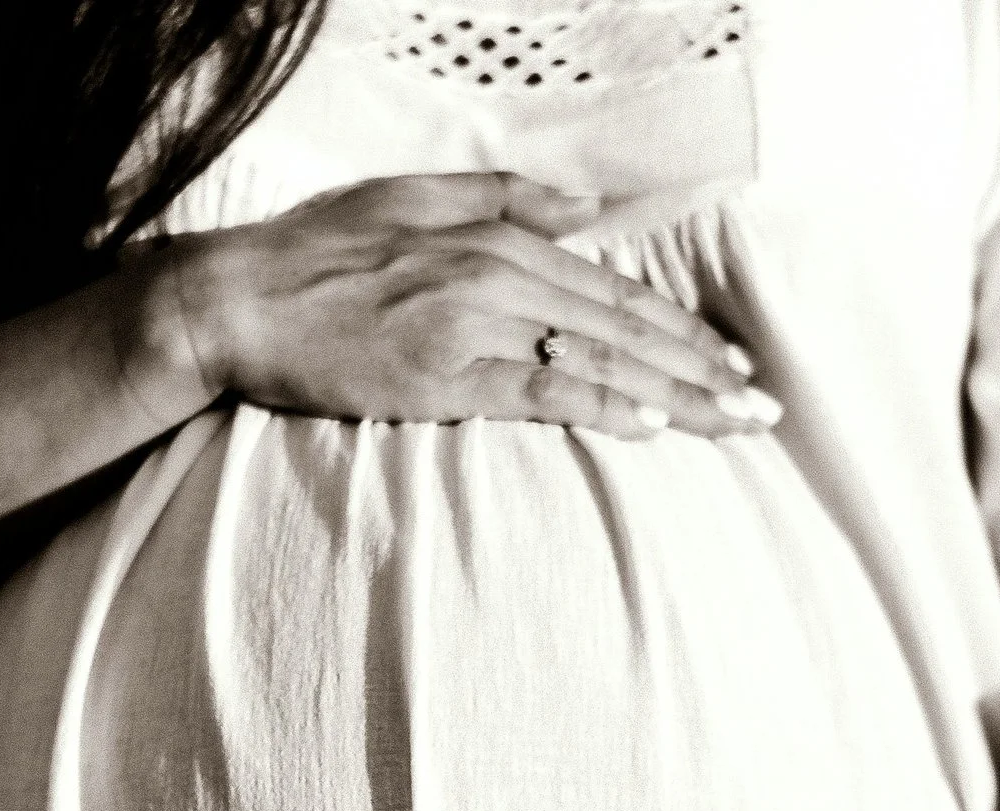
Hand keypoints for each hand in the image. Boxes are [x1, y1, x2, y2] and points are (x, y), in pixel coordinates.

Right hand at [149, 172, 778, 441]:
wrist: (238, 301)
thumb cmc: (318, 254)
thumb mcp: (413, 198)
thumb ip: (505, 200)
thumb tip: (586, 212)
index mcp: (496, 238)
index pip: (614, 289)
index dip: (682, 329)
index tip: (731, 361)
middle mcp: (497, 274)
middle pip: (625, 326)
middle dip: (703, 369)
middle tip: (762, 406)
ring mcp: (474, 324)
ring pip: (600, 357)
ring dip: (677, 394)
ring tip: (732, 424)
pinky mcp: (444, 375)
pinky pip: (542, 390)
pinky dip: (602, 404)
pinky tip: (653, 423)